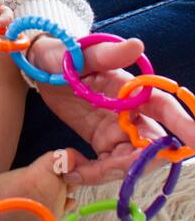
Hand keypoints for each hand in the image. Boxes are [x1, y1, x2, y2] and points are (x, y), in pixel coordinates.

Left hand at [24, 34, 190, 187]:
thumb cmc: (63, 55)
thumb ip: (106, 54)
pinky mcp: (103, 144)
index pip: (164, 107)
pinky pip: (107, 168)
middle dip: (134, 163)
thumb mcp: (80, 54)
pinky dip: (91, 175)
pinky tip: (70, 169)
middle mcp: (132, 113)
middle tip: (103, 167)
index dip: (183, 124)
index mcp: (132, 89)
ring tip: (73, 167)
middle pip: (151, 146)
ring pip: (129, 163)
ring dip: (106, 173)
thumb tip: (136, 45)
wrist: (40, 69)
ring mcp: (118, 130)